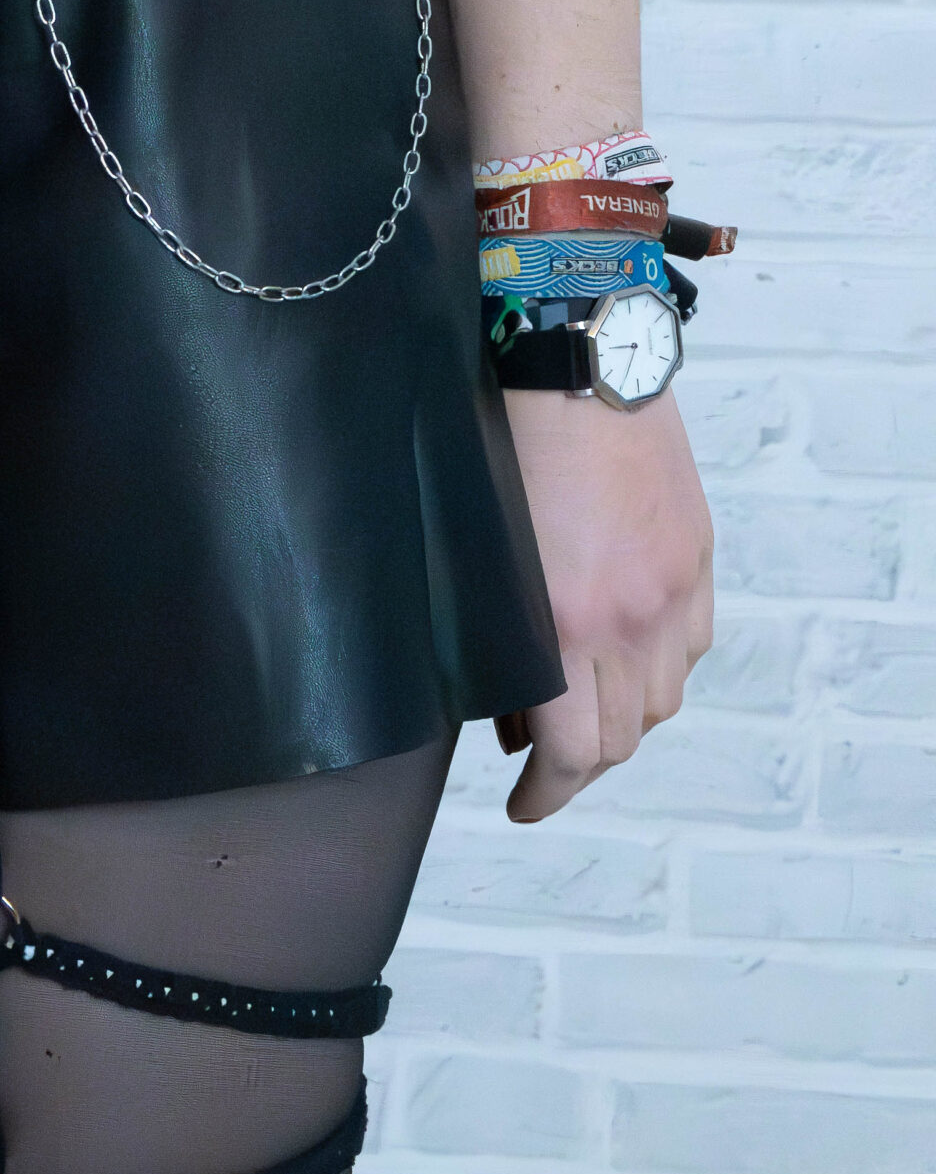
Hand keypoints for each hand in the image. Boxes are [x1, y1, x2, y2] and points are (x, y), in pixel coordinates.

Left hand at [493, 387, 713, 820]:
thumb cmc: (502, 446)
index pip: (574, 753)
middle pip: (624, 736)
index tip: (525, 805)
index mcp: (564, 624)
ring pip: (663, 696)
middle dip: (580, 764)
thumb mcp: (478, 555)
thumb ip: (498, 635)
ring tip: (579, 704)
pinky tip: (622, 650)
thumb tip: (507, 698)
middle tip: (544, 764)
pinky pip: (689, 643)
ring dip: (623, 715)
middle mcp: (631, 618)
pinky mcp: (695, 558)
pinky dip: (658, 664)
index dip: (547, 794)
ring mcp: (672, 589)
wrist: (577, 368)